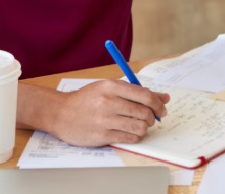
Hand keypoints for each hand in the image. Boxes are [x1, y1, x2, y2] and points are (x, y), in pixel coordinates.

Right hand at [49, 79, 169, 146]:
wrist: (60, 113)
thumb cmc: (87, 99)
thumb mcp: (109, 88)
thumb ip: (136, 91)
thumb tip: (164, 98)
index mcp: (111, 86)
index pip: (145, 95)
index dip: (158, 104)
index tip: (162, 109)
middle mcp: (109, 102)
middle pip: (144, 112)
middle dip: (152, 117)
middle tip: (150, 119)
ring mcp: (105, 120)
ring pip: (139, 127)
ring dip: (144, 128)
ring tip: (139, 126)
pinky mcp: (102, 135)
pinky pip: (129, 138)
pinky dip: (135, 136)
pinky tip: (130, 132)